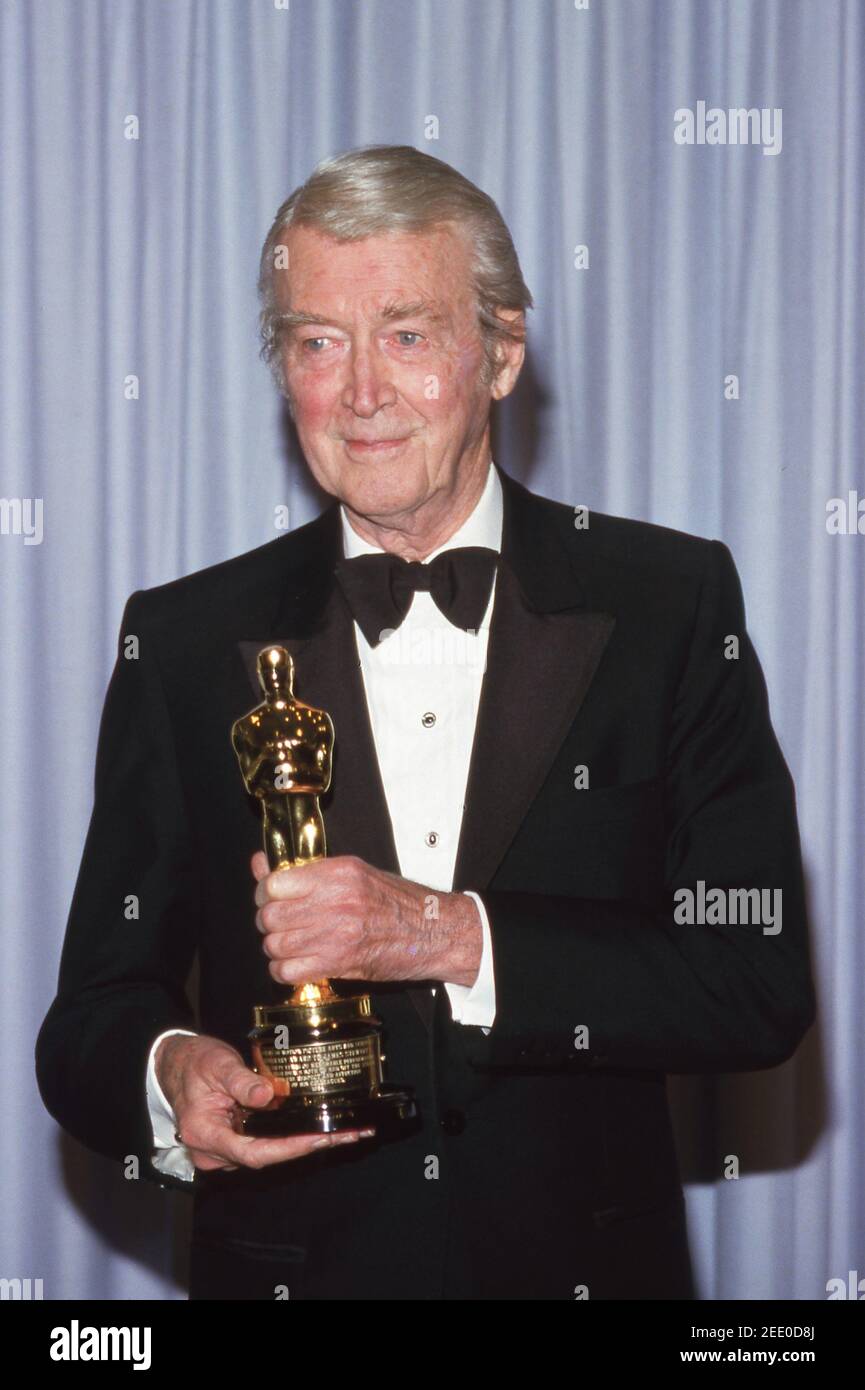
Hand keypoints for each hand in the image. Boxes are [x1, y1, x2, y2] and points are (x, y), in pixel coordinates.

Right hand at [155, 1033, 373, 1171]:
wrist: (173, 1066)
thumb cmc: (193, 1063)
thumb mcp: (216, 1064)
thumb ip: (241, 1081)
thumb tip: (267, 1095)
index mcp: (206, 1135)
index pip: (254, 1152)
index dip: (290, 1148)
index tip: (321, 1139)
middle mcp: (215, 1153)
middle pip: (268, 1157)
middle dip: (310, 1146)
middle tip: (350, 1133)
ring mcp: (225, 1151)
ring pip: (270, 1153)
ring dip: (308, 1142)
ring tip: (347, 1130)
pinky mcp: (236, 1142)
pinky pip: (267, 1144)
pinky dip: (295, 1137)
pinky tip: (323, 1128)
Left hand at [251, 851, 481, 986]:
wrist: (432, 930)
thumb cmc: (397, 901)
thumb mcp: (353, 873)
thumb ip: (305, 872)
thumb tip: (259, 864)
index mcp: (338, 874)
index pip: (274, 884)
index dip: (265, 893)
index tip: (269, 898)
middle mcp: (335, 901)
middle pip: (271, 915)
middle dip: (269, 922)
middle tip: (280, 923)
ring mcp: (336, 934)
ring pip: (275, 944)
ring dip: (276, 947)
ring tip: (291, 944)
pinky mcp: (339, 963)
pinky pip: (288, 971)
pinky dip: (285, 970)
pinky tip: (297, 963)